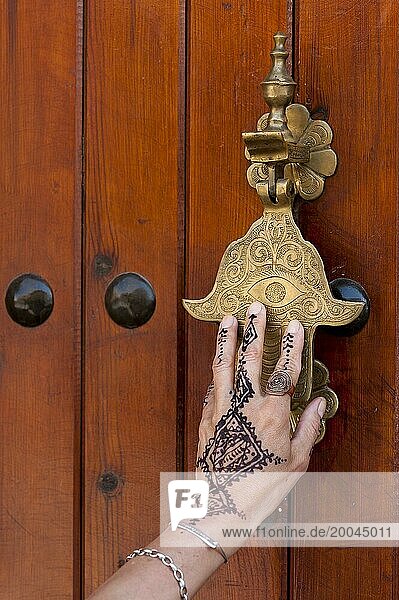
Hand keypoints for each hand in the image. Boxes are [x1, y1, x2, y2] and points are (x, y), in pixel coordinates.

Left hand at [196, 301, 325, 532]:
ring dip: (226, 339)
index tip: (295, 327)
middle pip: (250, 358)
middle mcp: (244, 405)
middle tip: (256, 308)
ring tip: (229, 319)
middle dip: (255, 329)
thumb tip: (315, 404)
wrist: (221, 506)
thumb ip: (306, 428)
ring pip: (223, 364)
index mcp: (271, 414)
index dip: (292, 346)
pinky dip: (216, 370)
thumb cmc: (261, 486)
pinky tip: (218, 360)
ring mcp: (220, 408)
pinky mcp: (205, 417)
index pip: (285, 371)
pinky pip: (211, 386)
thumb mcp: (295, 461)